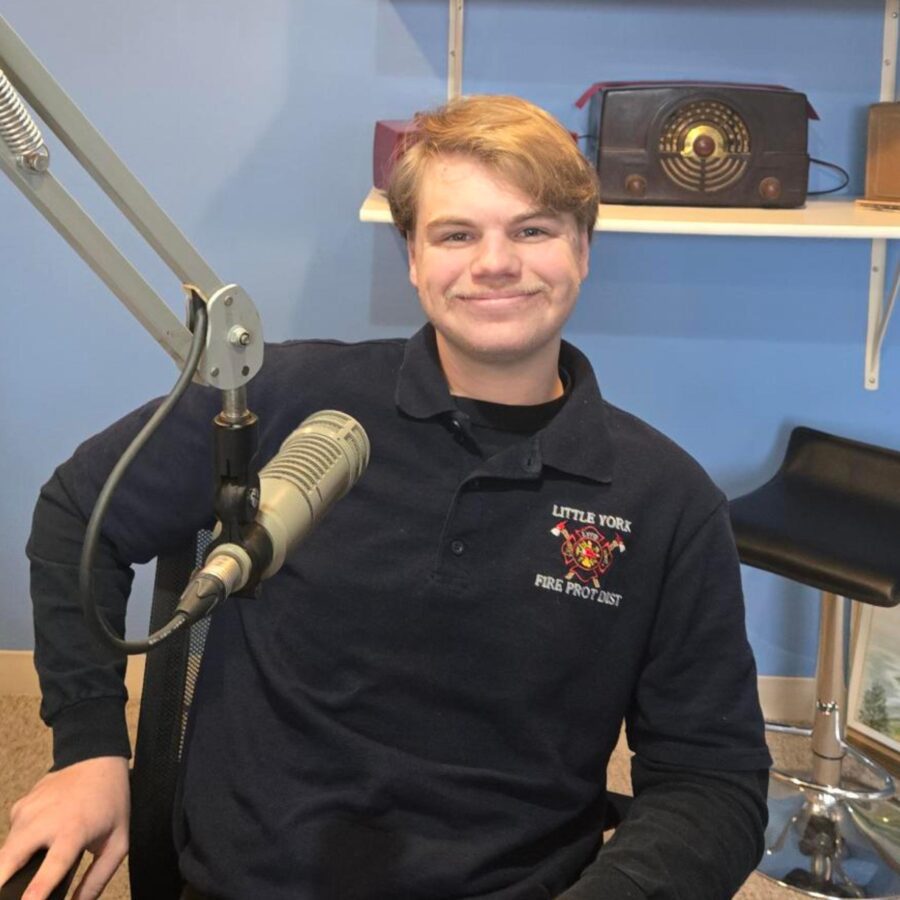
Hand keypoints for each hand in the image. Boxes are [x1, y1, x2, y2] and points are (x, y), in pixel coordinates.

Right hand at [0, 756, 129, 899]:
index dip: (37, 889)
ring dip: (8, 868)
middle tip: (7, 893)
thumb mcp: (118, 841)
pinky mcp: (19, 806)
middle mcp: (46, 819)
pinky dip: (17, 846)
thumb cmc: (111, 803)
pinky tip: (36, 842)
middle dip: (1, 882)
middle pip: (9, 859)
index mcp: (74, 830)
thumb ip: (97, 878)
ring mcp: (28, 811)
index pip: (52, 865)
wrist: (97, 758)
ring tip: (23, 876)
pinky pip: (11, 835)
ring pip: (4, 852)